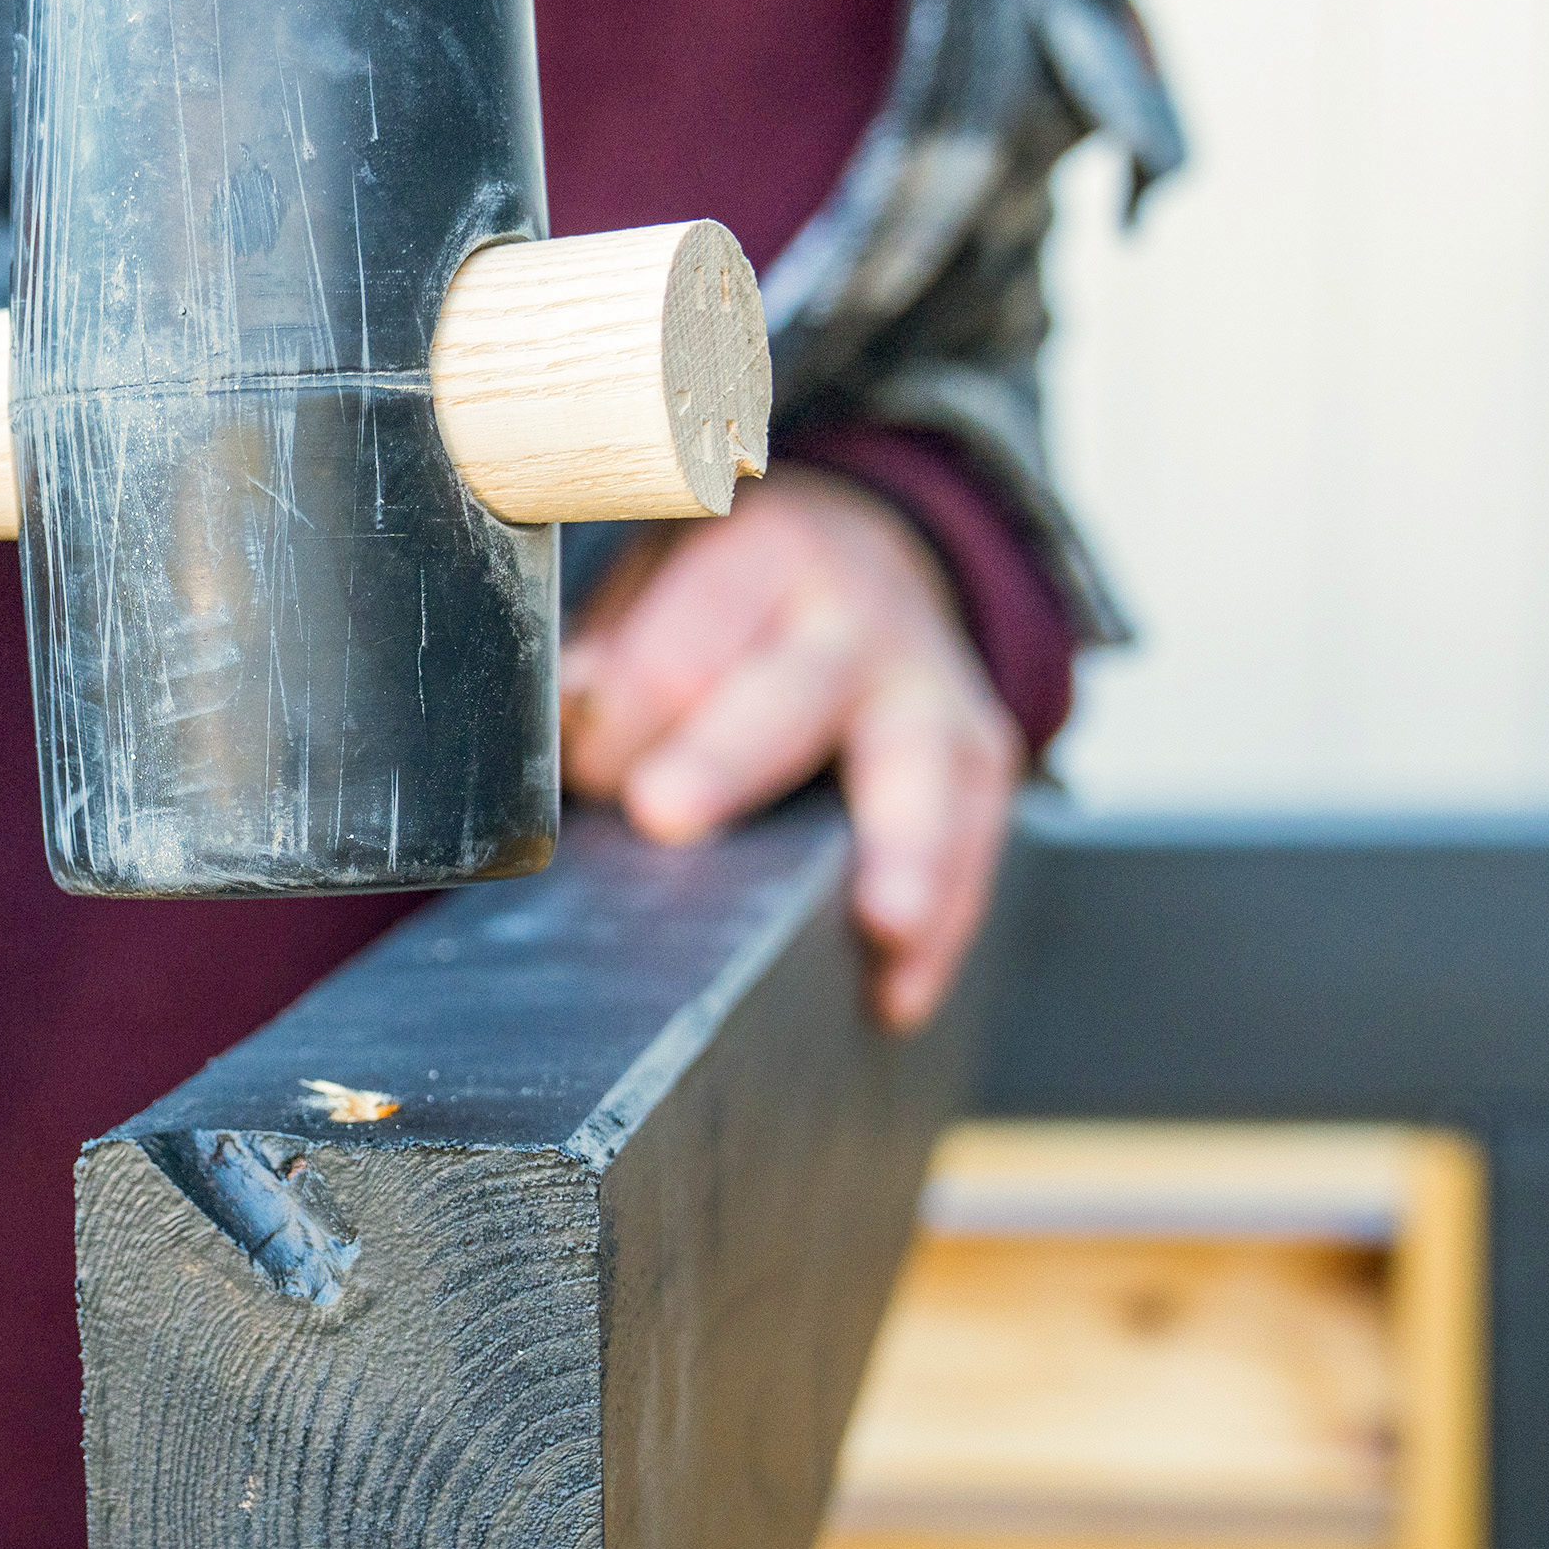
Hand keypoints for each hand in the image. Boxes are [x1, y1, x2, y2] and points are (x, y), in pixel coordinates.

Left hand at [561, 469, 1022, 1030]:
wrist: (869, 558)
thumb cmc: (733, 597)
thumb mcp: (657, 583)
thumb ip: (610, 649)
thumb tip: (566, 699)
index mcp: (760, 555)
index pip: (677, 649)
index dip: (615, 721)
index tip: (582, 768)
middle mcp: (856, 613)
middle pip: (791, 692)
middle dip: (726, 758)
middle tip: (663, 815)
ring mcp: (932, 685)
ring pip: (920, 768)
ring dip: (903, 852)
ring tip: (880, 926)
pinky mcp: (981, 754)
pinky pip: (975, 839)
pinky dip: (942, 926)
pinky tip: (898, 993)